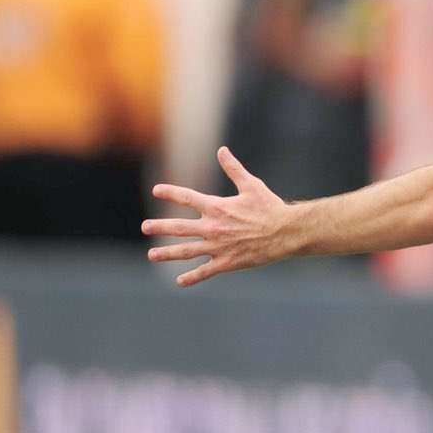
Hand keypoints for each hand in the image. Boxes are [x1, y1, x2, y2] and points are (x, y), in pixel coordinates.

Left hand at [143, 147, 293, 286]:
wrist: (287, 232)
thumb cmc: (271, 208)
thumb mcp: (252, 185)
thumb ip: (234, 169)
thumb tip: (222, 151)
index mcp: (217, 207)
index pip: (187, 198)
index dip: (170, 192)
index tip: (156, 190)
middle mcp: (213, 227)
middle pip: (179, 227)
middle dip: (160, 226)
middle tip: (145, 227)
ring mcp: (219, 247)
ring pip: (187, 251)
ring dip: (167, 253)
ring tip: (152, 255)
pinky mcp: (228, 262)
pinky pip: (206, 271)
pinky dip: (192, 277)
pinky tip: (179, 281)